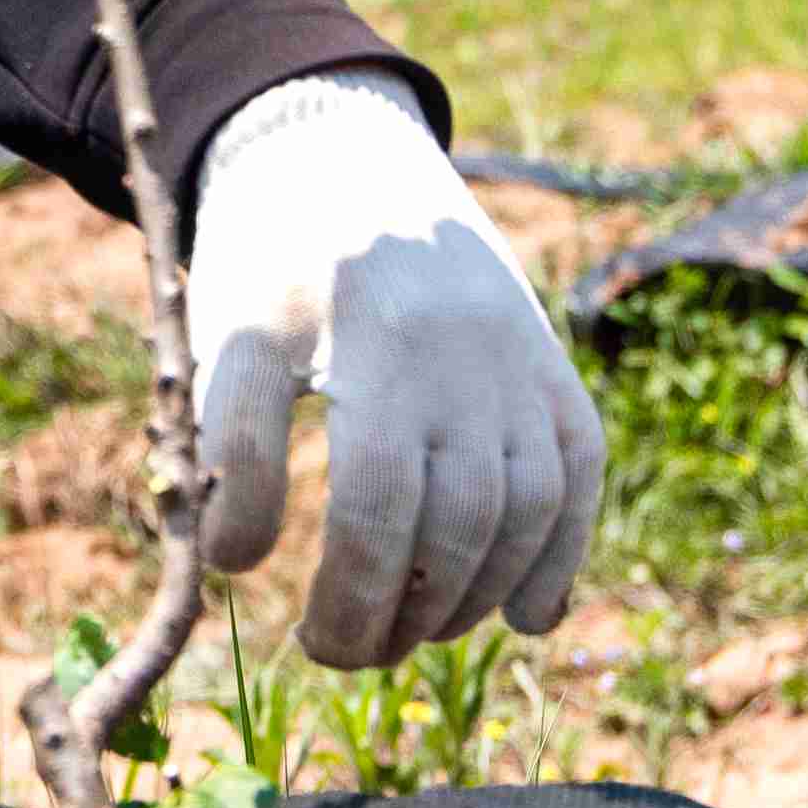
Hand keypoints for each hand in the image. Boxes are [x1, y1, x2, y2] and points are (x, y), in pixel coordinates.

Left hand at [182, 72, 605, 666]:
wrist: (348, 158)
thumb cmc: (271, 262)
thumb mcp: (227, 335)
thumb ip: (226, 443)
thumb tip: (237, 564)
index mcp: (378, 342)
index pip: (381, 505)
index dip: (353, 595)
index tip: (314, 643)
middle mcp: (469, 354)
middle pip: (461, 523)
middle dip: (408, 611)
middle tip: (354, 650)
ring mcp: (524, 361)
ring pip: (529, 511)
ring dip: (477, 595)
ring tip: (415, 630)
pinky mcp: (554, 367)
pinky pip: (581, 473)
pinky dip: (562, 553)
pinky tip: (524, 618)